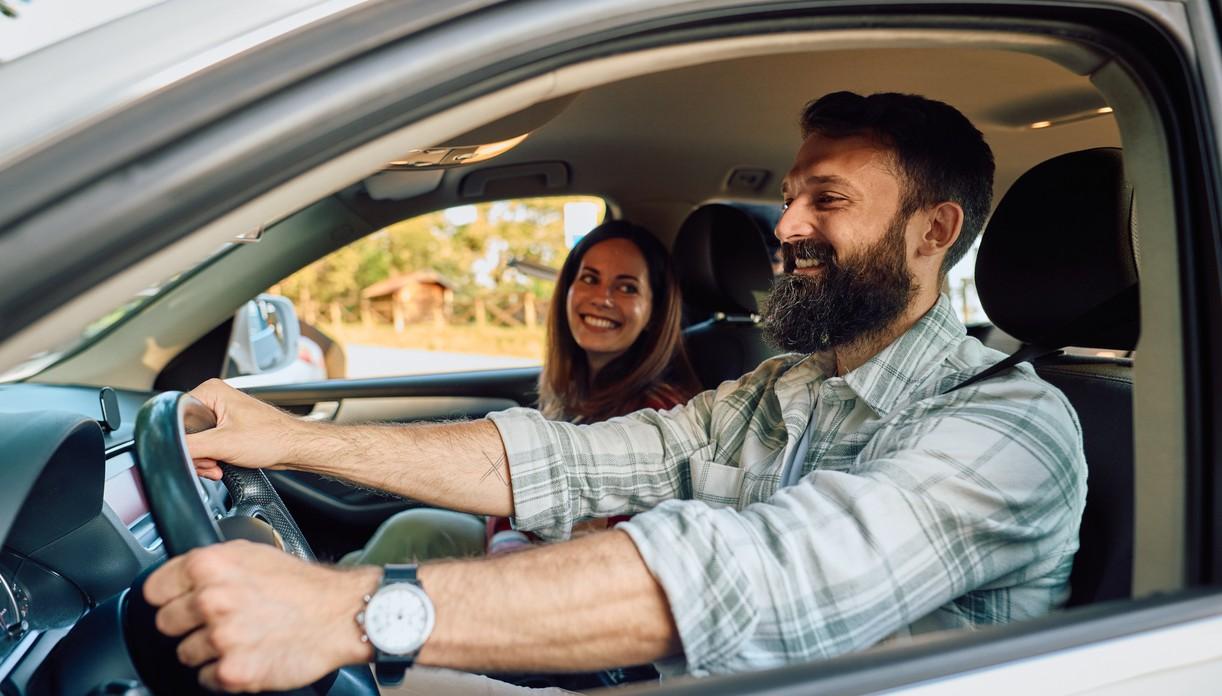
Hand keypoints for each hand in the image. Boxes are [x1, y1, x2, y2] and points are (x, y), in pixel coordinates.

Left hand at [144, 540, 378, 692]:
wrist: (340, 615)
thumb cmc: (302, 585)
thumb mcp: (253, 554)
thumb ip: (212, 564)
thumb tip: (181, 576)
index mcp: (210, 566)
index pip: (154, 589)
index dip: (170, 595)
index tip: (181, 600)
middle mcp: (211, 600)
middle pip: (165, 623)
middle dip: (188, 624)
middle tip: (220, 619)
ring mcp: (220, 638)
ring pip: (184, 653)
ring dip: (208, 650)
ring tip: (241, 636)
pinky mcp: (232, 671)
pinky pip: (204, 678)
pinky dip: (223, 671)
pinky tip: (248, 653)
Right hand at [186, 378, 304, 479]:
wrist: (294, 448)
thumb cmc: (272, 438)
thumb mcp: (223, 444)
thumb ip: (190, 447)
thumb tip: (168, 451)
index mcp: (210, 392)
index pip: (175, 417)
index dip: (182, 441)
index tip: (196, 454)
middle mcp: (214, 400)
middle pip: (184, 433)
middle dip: (196, 454)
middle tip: (211, 463)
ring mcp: (220, 415)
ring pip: (195, 442)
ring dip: (204, 460)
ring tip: (218, 466)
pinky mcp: (226, 429)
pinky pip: (207, 446)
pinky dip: (211, 460)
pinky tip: (221, 466)